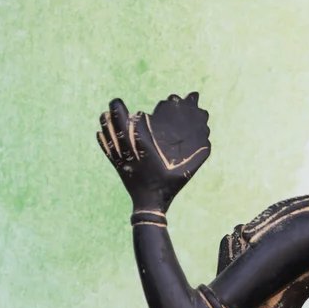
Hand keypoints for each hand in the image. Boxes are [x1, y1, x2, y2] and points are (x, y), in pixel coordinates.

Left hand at [96, 93, 209, 211]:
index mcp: (147, 156)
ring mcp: (123, 162)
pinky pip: (107, 152)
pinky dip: (103, 142)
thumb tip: (209, 146)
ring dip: (107, 126)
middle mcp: (132, 157)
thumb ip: (196, 160)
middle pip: (120, 132)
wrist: (149, 207)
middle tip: (115, 101)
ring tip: (104, 113)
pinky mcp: (118, 168)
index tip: (136, 111)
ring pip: (111, 141)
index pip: (137, 134)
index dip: (133, 122)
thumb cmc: (168, 189)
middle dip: (116, 115)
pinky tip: (99, 132)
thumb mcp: (184, 175)